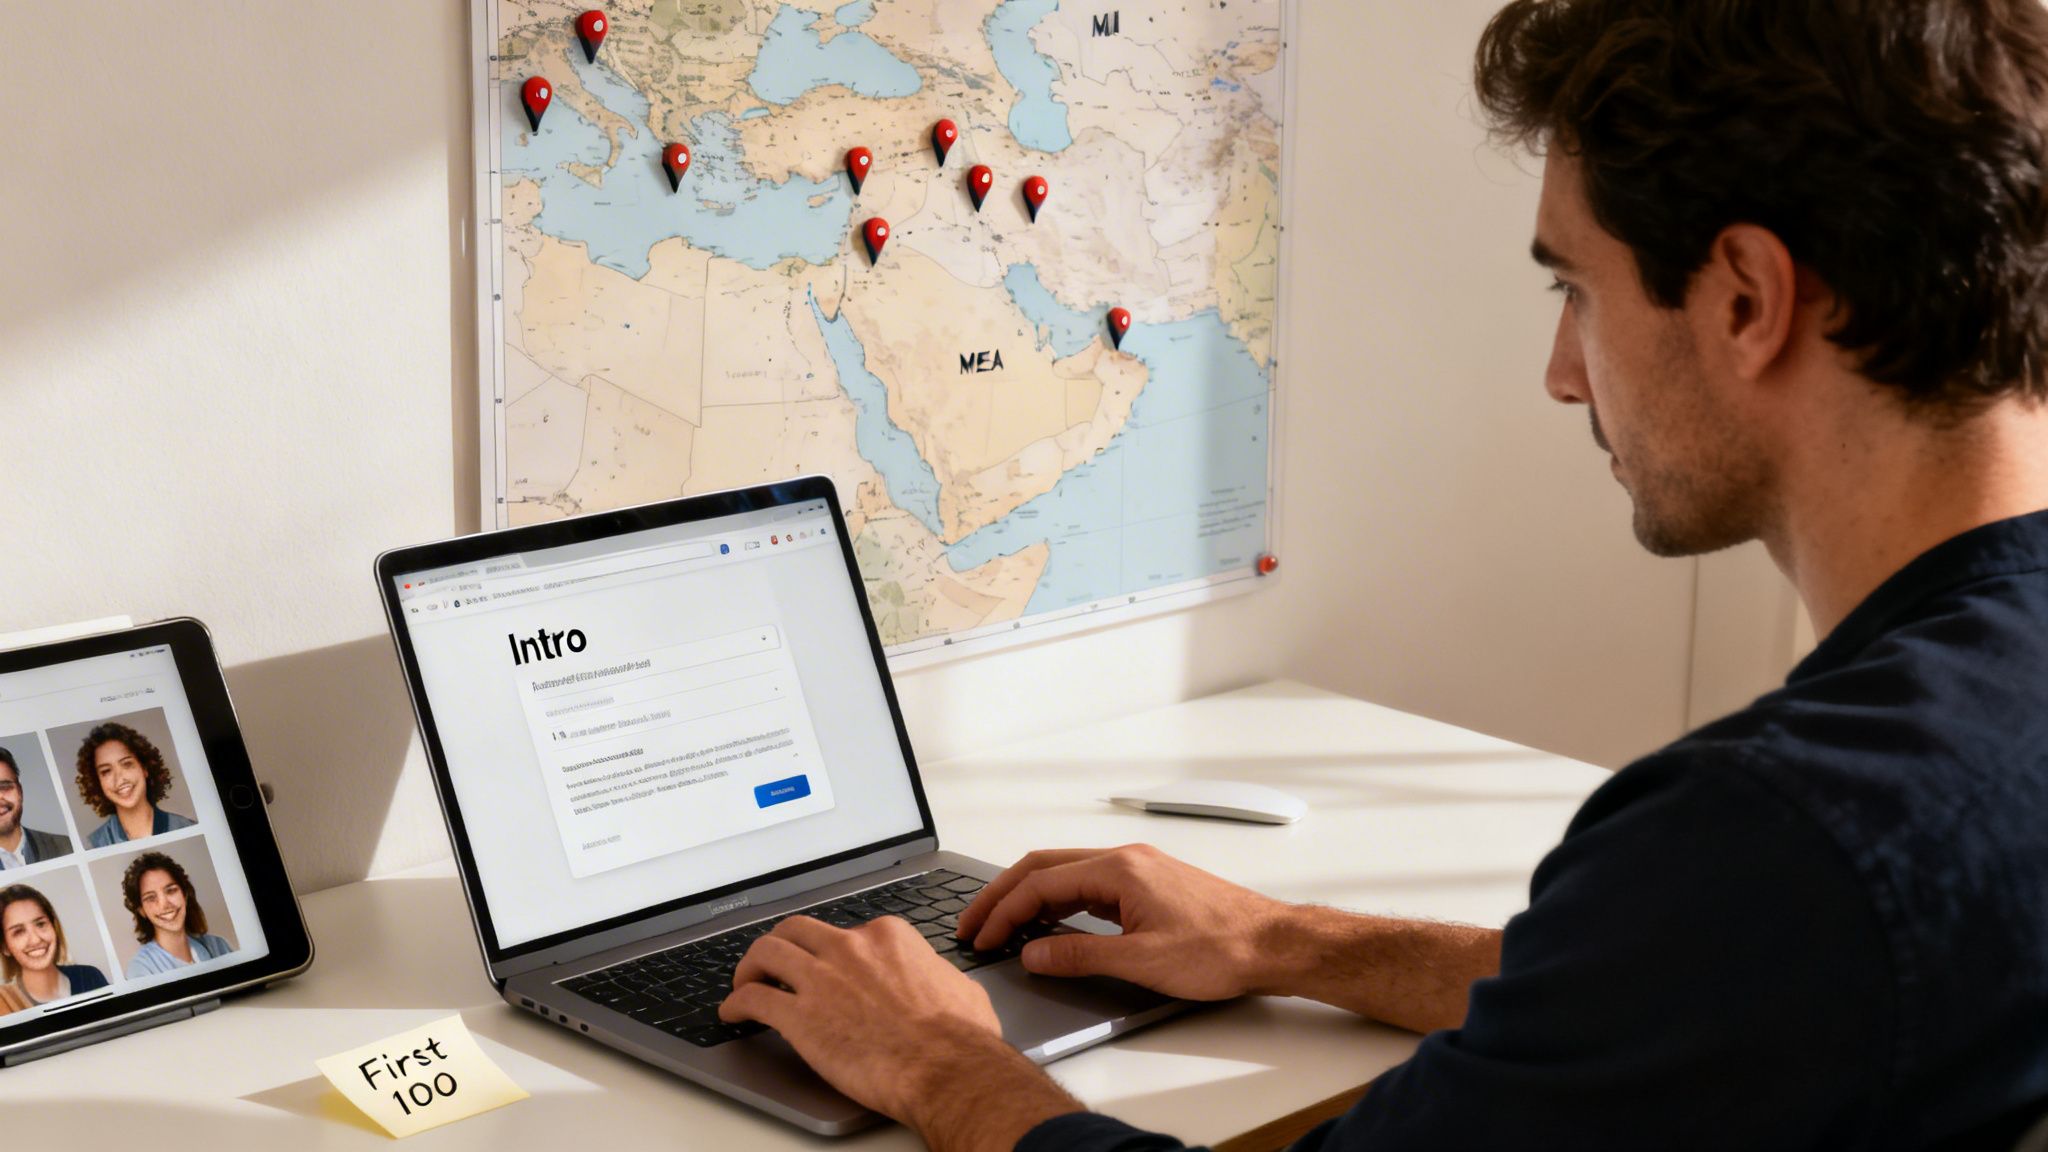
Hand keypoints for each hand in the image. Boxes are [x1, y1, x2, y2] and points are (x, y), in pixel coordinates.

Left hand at [718, 915, 1004, 1122]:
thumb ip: (934, 975)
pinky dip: (737, 1004)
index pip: (846, 931)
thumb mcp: (957, 986)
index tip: (827, 966)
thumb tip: (936, 981)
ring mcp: (821, 978)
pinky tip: (733, 1013)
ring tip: (744, 983)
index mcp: (887, 938)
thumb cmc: (960, 1037)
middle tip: (773, 963)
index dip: (831, 951)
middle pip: (796, 931)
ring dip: (750, 967)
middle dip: (781, 945)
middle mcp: (849, 948)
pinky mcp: (800, 1017)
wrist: (947, 1068)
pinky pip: (753, 1000)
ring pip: (766, 953)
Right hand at [956, 844, 1290, 1000]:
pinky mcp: (1147, 884)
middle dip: (1002, 895)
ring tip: (1000, 926)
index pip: (1040, 883)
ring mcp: (1137, 870)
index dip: (1003, 912)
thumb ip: (1080, 956)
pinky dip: (1057, 902)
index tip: (981, 937)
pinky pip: (1087, 886)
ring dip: (1028, 898)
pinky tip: (1048, 924)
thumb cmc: (1221, 948)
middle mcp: (1124, 860)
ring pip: (1065, 874)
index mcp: (1118, 869)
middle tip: (972, 924)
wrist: (1272, 944)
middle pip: (1044, 868)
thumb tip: (1033, 954)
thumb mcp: (1142, 962)